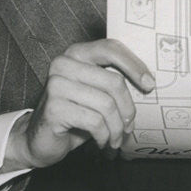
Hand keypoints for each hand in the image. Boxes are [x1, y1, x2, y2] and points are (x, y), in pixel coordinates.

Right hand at [4, 39, 154, 169]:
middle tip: (130, 125)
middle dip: (127, 109)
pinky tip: (102, 142)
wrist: (40, 140)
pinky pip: (94, 121)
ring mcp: (56, 85)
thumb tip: (149, 82)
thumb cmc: (75, 114)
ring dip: (117, 127)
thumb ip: (114, 81)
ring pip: (106, 104)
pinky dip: (104, 136)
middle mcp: (64, 64)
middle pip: (114, 82)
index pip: (111, 48)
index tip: (150, 84)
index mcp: (77, 53)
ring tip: (116, 138)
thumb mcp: (96, 93)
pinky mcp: (54, 108)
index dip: (134, 65)